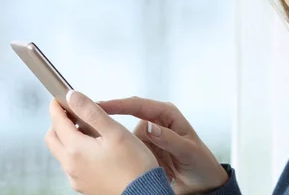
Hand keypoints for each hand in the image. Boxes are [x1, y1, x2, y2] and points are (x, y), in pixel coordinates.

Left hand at [45, 91, 158, 193]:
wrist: (144, 193)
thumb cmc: (134, 165)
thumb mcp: (114, 131)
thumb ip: (91, 112)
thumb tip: (72, 97)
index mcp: (76, 150)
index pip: (57, 122)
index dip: (57, 106)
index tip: (61, 98)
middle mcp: (71, 166)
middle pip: (52, 138)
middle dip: (58, 122)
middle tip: (74, 113)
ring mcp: (76, 178)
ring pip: (62, 152)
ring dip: (68, 137)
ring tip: (91, 130)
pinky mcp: (84, 185)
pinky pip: (72, 164)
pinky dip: (76, 152)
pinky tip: (95, 148)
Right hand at [98, 97, 228, 194]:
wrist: (203, 183)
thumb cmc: (201, 163)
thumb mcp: (188, 151)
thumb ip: (170, 139)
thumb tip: (150, 126)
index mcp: (167, 115)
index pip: (138, 105)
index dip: (119, 104)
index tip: (101, 106)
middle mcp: (155, 122)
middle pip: (126, 113)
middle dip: (107, 115)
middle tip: (85, 118)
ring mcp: (148, 135)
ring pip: (124, 132)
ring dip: (111, 135)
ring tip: (94, 136)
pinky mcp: (144, 148)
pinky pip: (127, 146)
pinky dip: (117, 149)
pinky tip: (107, 153)